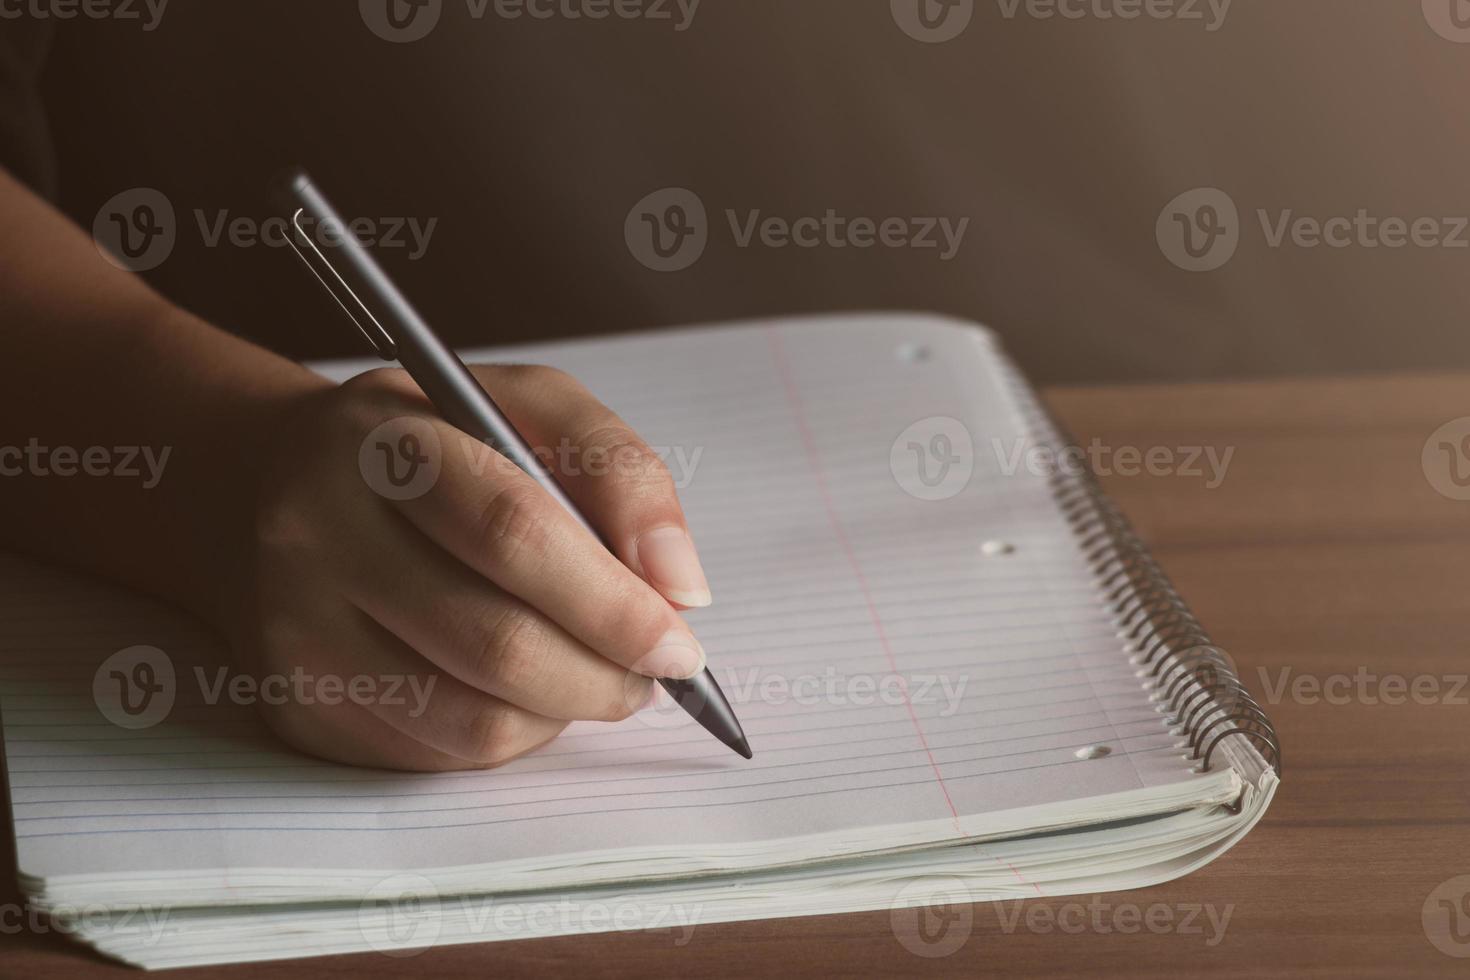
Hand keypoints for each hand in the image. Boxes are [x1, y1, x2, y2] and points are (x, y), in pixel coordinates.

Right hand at [227, 364, 712, 770]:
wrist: (273, 489)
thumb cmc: (433, 446)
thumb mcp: (530, 409)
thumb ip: (620, 473)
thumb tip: (680, 588)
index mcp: (384, 441)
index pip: (512, 532)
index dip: (611, 600)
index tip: (681, 642)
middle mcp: (319, 536)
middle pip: (494, 642)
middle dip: (604, 673)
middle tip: (658, 672)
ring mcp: (298, 630)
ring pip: (472, 719)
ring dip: (565, 711)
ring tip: (595, 672)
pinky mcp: (297, 703)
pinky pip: (440, 753)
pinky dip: (512, 733)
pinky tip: (522, 687)